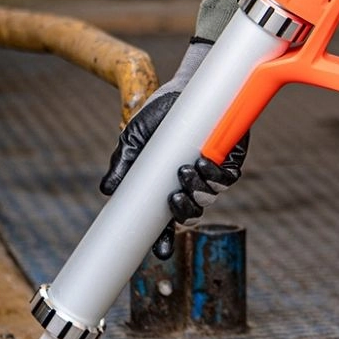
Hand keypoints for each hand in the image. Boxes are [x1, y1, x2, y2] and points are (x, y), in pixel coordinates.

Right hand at [99, 40, 248, 257]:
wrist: (185, 87)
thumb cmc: (159, 115)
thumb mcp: (134, 138)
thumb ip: (122, 164)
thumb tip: (107, 190)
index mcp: (166, 186)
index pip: (165, 221)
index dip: (164, 239)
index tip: (159, 251)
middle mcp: (191, 184)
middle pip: (190, 214)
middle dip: (183, 212)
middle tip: (174, 198)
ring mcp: (211, 173)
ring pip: (209, 197)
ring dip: (198, 191)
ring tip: (185, 171)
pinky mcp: (230, 158)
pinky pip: (227, 177)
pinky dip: (217, 175)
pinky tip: (204, 162)